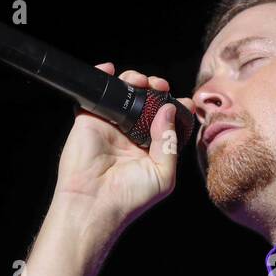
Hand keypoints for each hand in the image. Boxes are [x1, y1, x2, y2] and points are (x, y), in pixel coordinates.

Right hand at [53, 63, 194, 245]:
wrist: (93, 205)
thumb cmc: (129, 198)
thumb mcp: (163, 175)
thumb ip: (169, 142)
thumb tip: (169, 110)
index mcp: (152, 149)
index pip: (167, 121)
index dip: (177, 107)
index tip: (185, 100)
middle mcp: (132, 136)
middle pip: (148, 102)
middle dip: (157, 88)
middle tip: (160, 86)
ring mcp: (111, 126)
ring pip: (125, 94)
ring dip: (134, 80)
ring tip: (140, 82)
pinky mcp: (89, 120)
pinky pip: (97, 94)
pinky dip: (102, 76)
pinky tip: (110, 70)